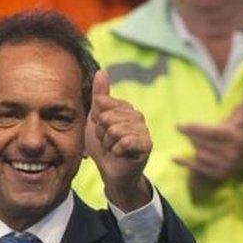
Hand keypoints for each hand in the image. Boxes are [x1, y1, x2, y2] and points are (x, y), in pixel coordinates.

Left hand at [86, 70, 152, 210]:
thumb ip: (99, 95)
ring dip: (108, 143)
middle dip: (101, 133)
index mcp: (126, 108)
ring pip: (115, 130)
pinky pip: (124, 142)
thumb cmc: (103, 145)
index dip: (96, 120)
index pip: (103, 104)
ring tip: (113, 148)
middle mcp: (138, 116)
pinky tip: (120, 154)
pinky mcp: (147, 145)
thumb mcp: (96, 119)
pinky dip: (116, 151)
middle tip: (107, 141)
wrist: (111, 171)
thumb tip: (102, 71)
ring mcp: (144, 130)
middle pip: (108, 117)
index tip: (100, 129)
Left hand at [174, 91, 242, 186]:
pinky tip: (174, 158)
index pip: (209, 132)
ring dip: (192, 147)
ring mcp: (226, 166)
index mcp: (235, 138)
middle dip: (191, 135)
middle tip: (180, 129)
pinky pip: (199, 168)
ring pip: (200, 154)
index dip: (193, 128)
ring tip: (189, 140)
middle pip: (203, 143)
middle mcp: (231, 153)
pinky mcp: (219, 175)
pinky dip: (186, 163)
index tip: (179, 125)